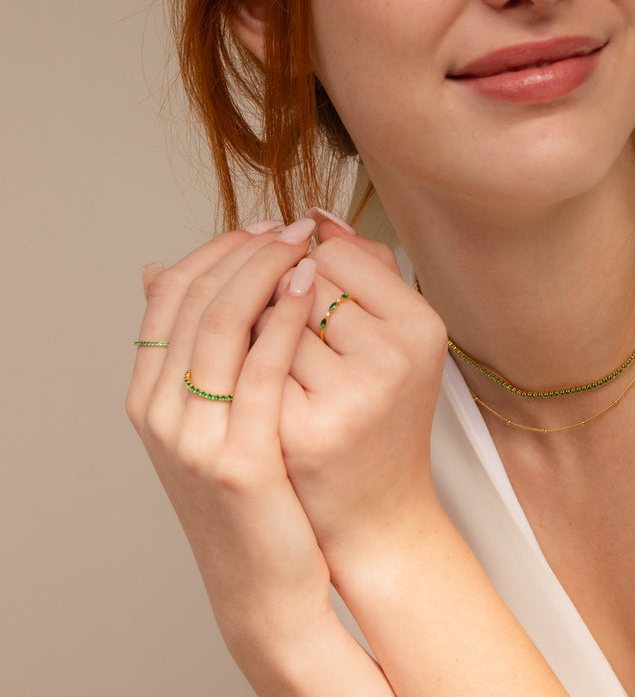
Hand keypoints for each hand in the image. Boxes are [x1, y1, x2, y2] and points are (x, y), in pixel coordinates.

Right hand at [126, 220, 340, 672]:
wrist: (263, 583)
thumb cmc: (251, 492)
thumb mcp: (213, 422)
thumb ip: (206, 357)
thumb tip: (185, 280)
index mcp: (150, 395)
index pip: (170, 295)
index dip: (215, 251)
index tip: (260, 226)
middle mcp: (160, 412)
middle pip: (192, 298)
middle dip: (243, 249)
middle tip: (287, 224)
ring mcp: (193, 437)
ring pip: (221, 323)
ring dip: (265, 269)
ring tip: (302, 241)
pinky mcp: (237, 459)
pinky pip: (260, 368)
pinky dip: (284, 316)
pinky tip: (311, 288)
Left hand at [267, 217, 448, 572]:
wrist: (376, 513)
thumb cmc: (381, 414)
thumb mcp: (394, 337)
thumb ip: (363, 269)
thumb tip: (314, 216)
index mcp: (422, 326)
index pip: (337, 256)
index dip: (311, 273)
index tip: (316, 298)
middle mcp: (394, 357)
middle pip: (300, 283)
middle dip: (283, 301)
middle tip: (300, 339)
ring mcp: (349, 396)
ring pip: (269, 320)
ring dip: (259, 331)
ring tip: (276, 362)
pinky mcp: (305, 431)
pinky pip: (253, 365)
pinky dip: (246, 370)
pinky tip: (259, 390)